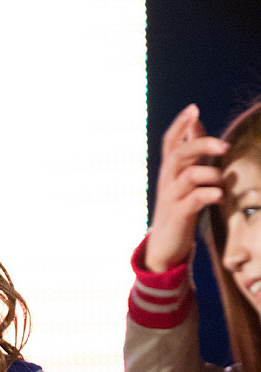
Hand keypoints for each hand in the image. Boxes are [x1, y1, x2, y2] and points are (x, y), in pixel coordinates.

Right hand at [145, 104, 228, 272]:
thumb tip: (197, 123)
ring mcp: (171, 198)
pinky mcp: (178, 216)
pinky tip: (220, 196)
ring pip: (188, 176)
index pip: (170, 142)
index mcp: (169, 170)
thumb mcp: (183, 177)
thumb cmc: (179, 207)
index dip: (180, 124)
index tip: (193, 108)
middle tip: (225, 145)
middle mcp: (167, 181)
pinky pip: (193, 200)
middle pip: (178, 154)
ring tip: (224, 182)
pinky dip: (209, 195)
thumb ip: (191, 153)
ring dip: (210, 174)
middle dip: (200, 144)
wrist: (164, 246)